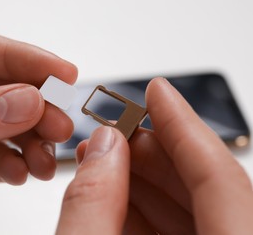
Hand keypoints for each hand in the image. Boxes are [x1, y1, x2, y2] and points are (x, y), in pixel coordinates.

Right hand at [57, 77, 252, 233]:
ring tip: (103, 164)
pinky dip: (145, 214)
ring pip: (195, 211)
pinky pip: (182, 234)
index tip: (157, 92)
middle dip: (154, 154)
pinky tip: (113, 200)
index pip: (220, 178)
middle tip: (115, 136)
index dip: (184, 126)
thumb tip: (103, 148)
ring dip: (145, 184)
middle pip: (208, 189)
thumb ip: (92, 203)